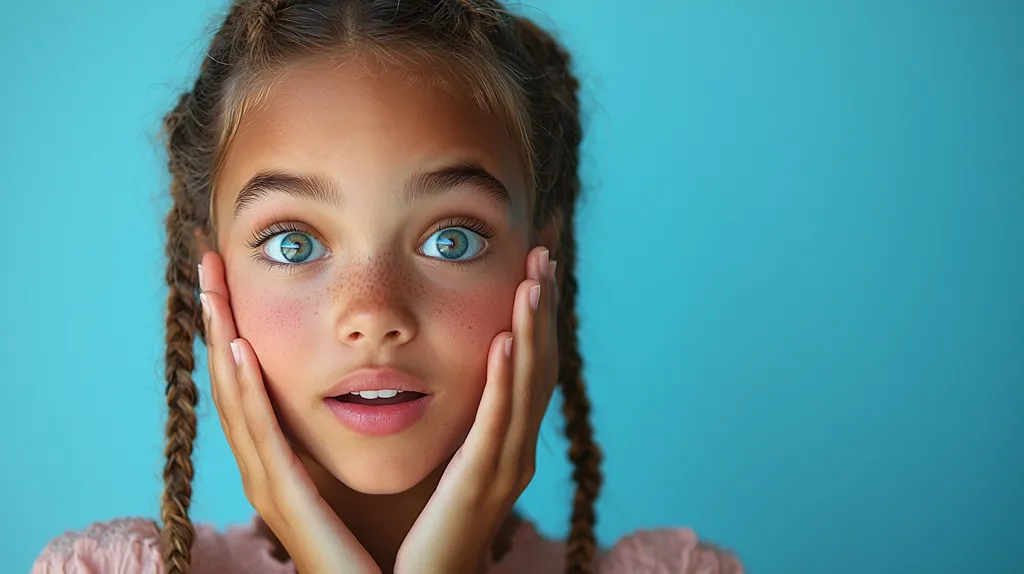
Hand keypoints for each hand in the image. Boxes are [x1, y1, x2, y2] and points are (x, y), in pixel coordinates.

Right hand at [199, 251, 380, 573]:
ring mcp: (268, 484)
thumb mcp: (357, 472)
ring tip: (212, 288)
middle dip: (217, 320)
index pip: (249, 381)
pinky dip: (246, 390)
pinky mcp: (284, 500)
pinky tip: (238, 349)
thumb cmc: (375, 541)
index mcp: (280, 459)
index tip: (230, 276)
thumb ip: (352, 432)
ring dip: (221, 339)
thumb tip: (371, 382)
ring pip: (234, 399)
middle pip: (230, 381)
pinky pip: (262, 436)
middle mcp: (265, 468)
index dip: (234, 327)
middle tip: (207, 262)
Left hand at [394, 245, 559, 573]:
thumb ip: (458, 422)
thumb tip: (444, 375)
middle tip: (544, 252)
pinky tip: (505, 341)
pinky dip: (505, 380)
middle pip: (541, 365)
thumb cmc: (428, 526)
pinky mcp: (480, 483)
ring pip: (528, 386)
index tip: (535, 266)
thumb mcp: (449, 461)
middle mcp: (519, 448)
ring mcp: (506, 466)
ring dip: (531, 330)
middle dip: (542, 308)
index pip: (532, 364)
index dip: (537, 314)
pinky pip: (497, 423)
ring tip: (532, 280)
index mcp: (509, 439)